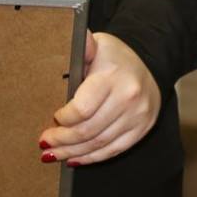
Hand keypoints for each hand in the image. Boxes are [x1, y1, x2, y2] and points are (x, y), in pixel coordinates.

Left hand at [38, 32, 161, 166]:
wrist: (150, 63)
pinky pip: (114, 150)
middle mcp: (128, 97)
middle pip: (88, 130)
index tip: (53, 118)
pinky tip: (76, 158)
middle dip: (62, 141)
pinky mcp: (142, 128)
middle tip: (46, 143)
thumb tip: (76, 38)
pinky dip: (92, 157)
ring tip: (54, 154)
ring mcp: (137, 115)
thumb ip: (85, 45)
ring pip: (99, 143)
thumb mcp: (99, 45)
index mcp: (112, 77)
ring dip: (73, 153)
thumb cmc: (115, 57)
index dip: (63, 120)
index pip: (82, 109)